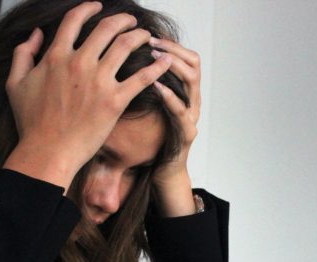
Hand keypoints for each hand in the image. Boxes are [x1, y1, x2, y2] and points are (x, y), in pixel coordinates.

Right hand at [3, 2, 172, 190]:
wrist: (47, 151)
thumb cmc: (31, 122)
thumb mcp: (15, 84)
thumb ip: (23, 54)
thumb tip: (36, 34)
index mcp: (56, 56)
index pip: (75, 20)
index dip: (88, 8)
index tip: (98, 6)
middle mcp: (79, 63)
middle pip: (106, 28)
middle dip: (122, 19)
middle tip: (131, 21)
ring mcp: (99, 81)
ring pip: (126, 45)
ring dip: (140, 36)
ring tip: (147, 36)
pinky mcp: (115, 101)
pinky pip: (142, 78)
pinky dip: (157, 67)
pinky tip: (165, 60)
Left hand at [150, 37, 201, 216]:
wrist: (162, 172)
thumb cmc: (152, 139)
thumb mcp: (147, 106)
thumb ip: (143, 86)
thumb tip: (123, 61)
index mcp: (184, 92)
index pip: (186, 57)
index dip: (171, 44)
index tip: (151, 35)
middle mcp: (192, 100)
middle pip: (193, 63)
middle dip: (172, 49)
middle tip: (151, 42)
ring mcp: (192, 116)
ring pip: (192, 82)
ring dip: (173, 66)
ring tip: (154, 58)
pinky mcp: (187, 133)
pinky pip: (181, 111)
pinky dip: (170, 96)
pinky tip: (156, 86)